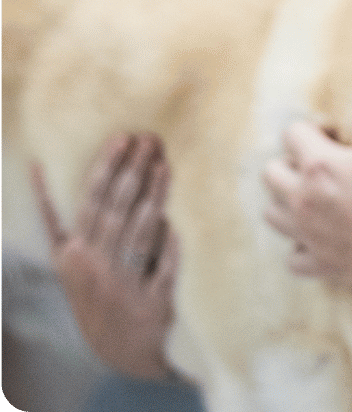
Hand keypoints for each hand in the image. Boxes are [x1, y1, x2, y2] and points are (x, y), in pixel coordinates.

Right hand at [31, 133, 177, 380]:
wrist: (119, 349)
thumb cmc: (94, 291)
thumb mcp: (67, 260)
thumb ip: (57, 219)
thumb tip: (39, 168)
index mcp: (72, 253)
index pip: (91, 201)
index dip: (106, 168)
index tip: (122, 137)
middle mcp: (94, 266)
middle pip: (116, 211)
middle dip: (133, 172)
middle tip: (151, 140)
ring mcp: (122, 284)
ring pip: (139, 232)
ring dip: (153, 197)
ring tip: (165, 165)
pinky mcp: (150, 302)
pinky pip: (162, 267)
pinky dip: (169, 245)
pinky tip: (176, 223)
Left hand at [262, 123, 351, 318]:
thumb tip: (349, 145)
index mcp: (321, 167)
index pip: (292, 133)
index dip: (315, 129)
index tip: (335, 137)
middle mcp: (304, 201)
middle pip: (270, 173)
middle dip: (292, 163)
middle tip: (324, 167)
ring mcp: (308, 238)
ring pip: (272, 213)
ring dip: (290, 201)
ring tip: (320, 199)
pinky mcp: (320, 267)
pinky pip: (292, 254)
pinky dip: (303, 244)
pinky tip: (325, 236)